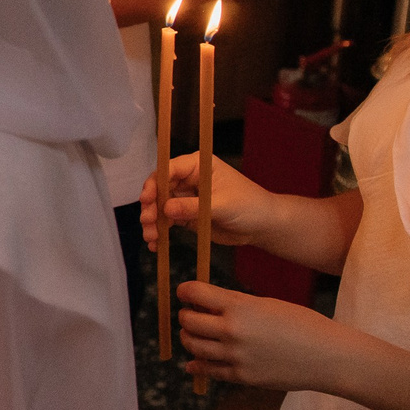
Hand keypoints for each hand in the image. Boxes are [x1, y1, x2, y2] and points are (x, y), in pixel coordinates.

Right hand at [140, 153, 278, 252]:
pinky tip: (155, 244)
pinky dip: (160, 232)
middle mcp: (189, 179)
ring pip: (160, 206)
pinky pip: (167, 221)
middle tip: (147, 222)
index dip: (155, 183)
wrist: (263, 226)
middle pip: (160, 189)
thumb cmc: (250, 205)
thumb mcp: (221, 205)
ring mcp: (186, 198)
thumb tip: (165, 209)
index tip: (146, 199)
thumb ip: (192, 207)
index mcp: (198, 166)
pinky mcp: (186, 215)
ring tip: (150, 238)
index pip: (169, 169)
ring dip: (152, 221)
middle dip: (151, 206)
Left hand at [176, 278, 357, 392]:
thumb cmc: (303, 324)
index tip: (185, 292)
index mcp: (239, 306)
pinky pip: (208, 371)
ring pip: (193, 346)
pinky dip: (196, 365)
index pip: (195, 293)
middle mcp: (232, 331)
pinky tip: (194, 363)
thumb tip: (206, 305)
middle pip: (188, 321)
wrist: (328, 357)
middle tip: (190, 314)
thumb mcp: (267, 304)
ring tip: (194, 336)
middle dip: (186, 315)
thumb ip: (235, 304)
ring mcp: (235, 356)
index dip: (186, 291)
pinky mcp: (241, 377)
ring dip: (189, 339)